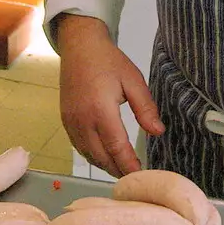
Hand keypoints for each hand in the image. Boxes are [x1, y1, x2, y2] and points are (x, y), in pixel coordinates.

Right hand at [55, 14, 164, 176]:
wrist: (79, 47)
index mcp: (101, 110)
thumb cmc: (108, 61)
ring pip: (88, 155)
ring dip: (105, 165)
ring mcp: (71, 122)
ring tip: (123, 169)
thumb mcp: (133, 80)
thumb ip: (145, 108)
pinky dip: (92, 156)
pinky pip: (79, 147)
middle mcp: (82, 120)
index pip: (116, 148)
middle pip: (101, 157)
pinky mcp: (65, 121)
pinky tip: (105, 156)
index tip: (141, 176)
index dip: (129, 165)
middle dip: (118, 170)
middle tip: (135, 178)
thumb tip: (158, 131)